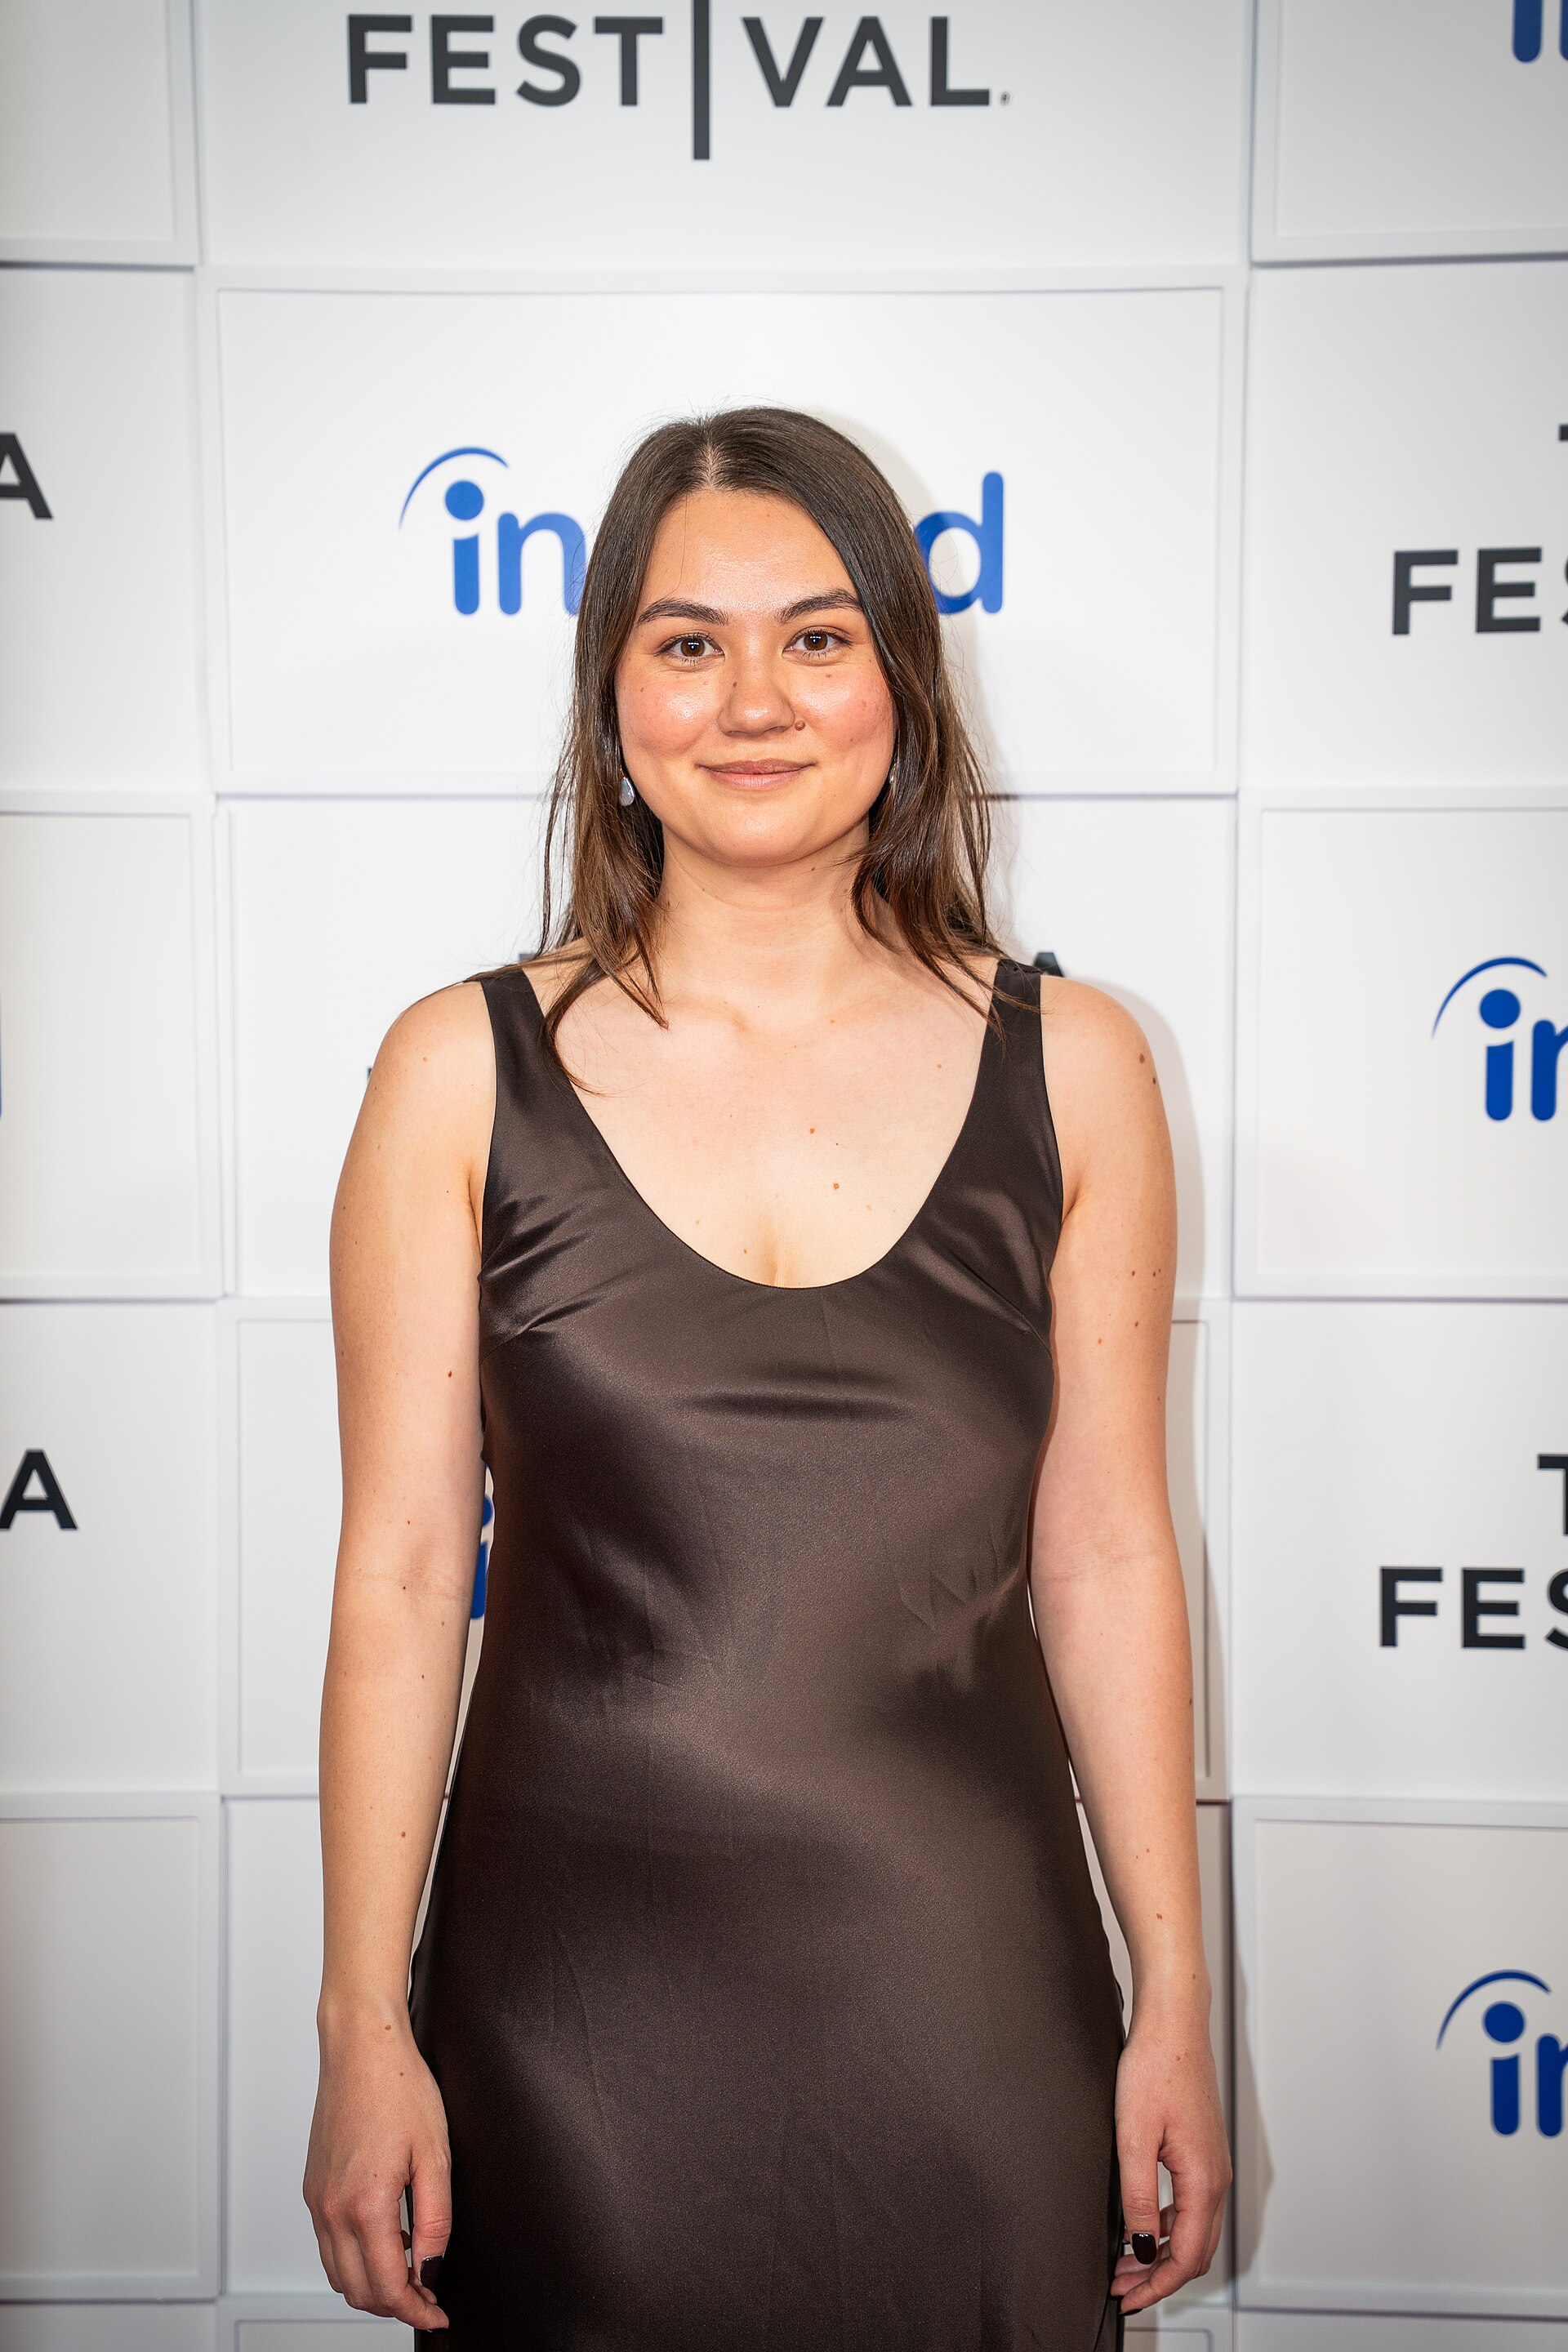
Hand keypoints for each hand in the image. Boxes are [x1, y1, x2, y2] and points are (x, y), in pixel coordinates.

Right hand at [304, 2007, 452, 2330]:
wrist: (361, 2046)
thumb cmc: (401, 2088)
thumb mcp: (435, 2155)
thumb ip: (436, 2221)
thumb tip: (433, 2271)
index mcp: (365, 2204)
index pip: (388, 2288)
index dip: (417, 2310)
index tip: (440, 2312)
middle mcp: (331, 2210)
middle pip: (359, 2292)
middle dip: (396, 2305)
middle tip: (431, 2296)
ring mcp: (317, 2200)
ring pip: (338, 2275)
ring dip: (373, 2286)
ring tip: (413, 2271)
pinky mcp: (312, 2188)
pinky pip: (328, 2245)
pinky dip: (355, 2259)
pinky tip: (388, 2239)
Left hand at [1110, 2001, 1229, 2314]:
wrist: (1173, 2025)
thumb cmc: (1155, 2069)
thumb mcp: (1134, 2137)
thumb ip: (1138, 2198)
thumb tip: (1143, 2249)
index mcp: (1203, 2180)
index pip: (1186, 2257)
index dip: (1156, 2286)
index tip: (1127, 2298)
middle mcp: (1216, 2178)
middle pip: (1196, 2252)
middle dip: (1159, 2277)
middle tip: (1121, 2287)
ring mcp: (1213, 2165)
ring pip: (1195, 2231)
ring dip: (1162, 2253)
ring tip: (1124, 2261)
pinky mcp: (1204, 2152)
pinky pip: (1192, 2207)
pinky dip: (1168, 2227)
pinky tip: (1141, 2224)